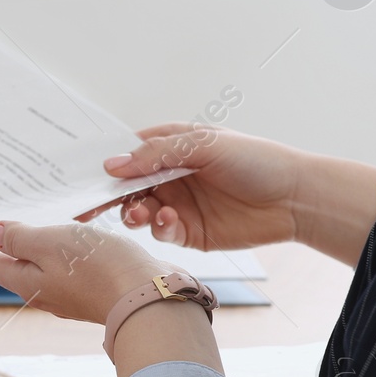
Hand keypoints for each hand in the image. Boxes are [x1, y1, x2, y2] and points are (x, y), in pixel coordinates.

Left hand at [0, 219, 170, 324]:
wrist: (150, 297)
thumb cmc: (98, 268)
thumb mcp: (48, 243)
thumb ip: (19, 239)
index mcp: (28, 283)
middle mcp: (47, 292)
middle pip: (16, 269)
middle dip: (3, 251)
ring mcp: (73, 293)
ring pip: (44, 269)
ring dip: (33, 250)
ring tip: (26, 233)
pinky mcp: (98, 288)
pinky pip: (70, 268)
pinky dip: (60, 253)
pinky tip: (69, 244)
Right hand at [81, 123, 304, 250]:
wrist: (296, 199)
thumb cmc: (257, 161)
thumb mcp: (203, 145)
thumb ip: (156, 154)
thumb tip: (112, 165)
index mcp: (171, 147)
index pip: (127, 153)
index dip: (104, 164)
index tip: (80, 175)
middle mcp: (170, 175)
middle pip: (125, 186)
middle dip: (107, 196)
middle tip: (88, 207)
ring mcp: (177, 204)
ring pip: (137, 210)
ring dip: (131, 212)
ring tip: (140, 212)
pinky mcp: (187, 231)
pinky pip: (159, 231)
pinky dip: (157, 226)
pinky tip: (167, 219)